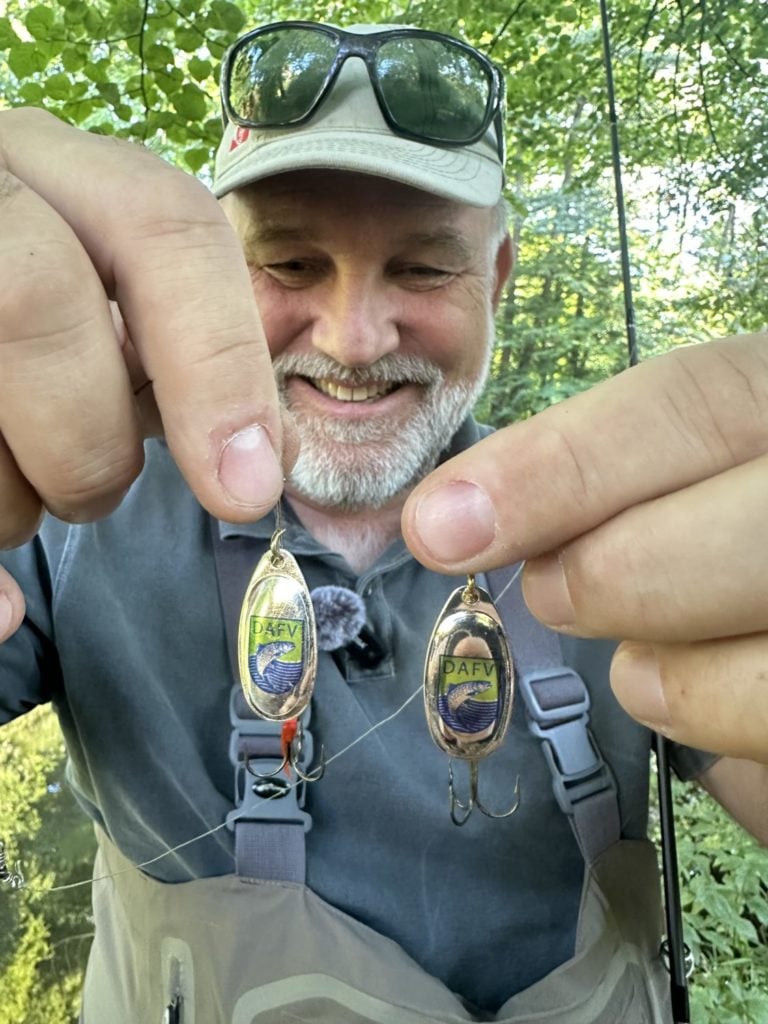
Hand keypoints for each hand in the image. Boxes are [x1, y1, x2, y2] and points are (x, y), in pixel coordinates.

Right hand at [0, 108, 287, 641]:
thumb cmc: (29, 316)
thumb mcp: (99, 307)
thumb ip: (172, 353)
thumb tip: (258, 465)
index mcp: (54, 170)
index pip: (160, 225)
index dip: (218, 363)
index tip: (248, 488)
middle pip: (34, 297)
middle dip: (85, 441)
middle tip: (94, 496)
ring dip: (9, 500)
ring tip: (15, 500)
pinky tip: (1, 612)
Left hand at [403, 334, 767, 762]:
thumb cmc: (729, 515)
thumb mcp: (689, 465)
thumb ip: (605, 478)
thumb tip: (448, 521)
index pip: (696, 405)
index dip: (560, 467)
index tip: (440, 526)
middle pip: (747, 531)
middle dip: (615, 578)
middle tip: (552, 593)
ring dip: (670, 668)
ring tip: (640, 660)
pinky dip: (714, 726)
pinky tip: (698, 696)